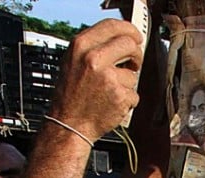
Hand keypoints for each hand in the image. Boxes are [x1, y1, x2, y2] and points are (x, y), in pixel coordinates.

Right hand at [48, 19, 143, 141]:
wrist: (69, 124)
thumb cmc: (71, 96)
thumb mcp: (73, 62)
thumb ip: (94, 47)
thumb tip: (121, 40)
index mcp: (81, 46)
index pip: (113, 26)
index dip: (129, 30)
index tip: (135, 37)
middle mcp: (94, 59)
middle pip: (130, 45)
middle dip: (135, 54)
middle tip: (133, 63)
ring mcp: (108, 78)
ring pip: (133, 74)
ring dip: (126, 84)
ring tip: (108, 92)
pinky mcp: (120, 96)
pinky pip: (134, 94)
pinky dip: (127, 101)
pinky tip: (111, 103)